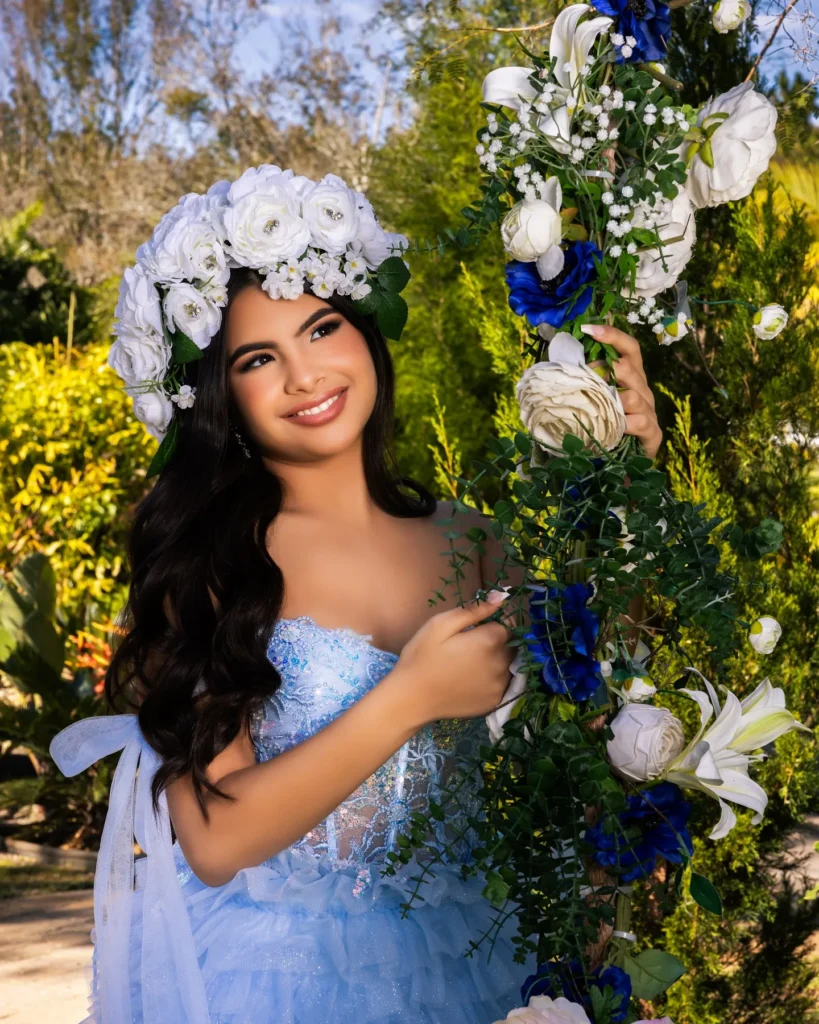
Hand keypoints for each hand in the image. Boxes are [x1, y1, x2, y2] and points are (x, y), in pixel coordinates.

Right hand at [391, 592, 514, 725]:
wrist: (411, 699)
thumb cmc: (422, 657)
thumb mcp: (441, 624)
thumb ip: (474, 610)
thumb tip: (502, 597)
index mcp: (490, 641)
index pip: (509, 624)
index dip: (495, 623)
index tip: (477, 627)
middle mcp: (502, 663)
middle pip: (511, 644)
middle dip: (497, 641)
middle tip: (470, 646)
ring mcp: (500, 685)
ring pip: (509, 664)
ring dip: (497, 660)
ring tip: (470, 664)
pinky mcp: (495, 701)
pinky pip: (503, 683)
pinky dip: (493, 678)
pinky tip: (472, 679)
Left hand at [580, 324, 662, 459]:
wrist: (620, 465)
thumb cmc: (602, 426)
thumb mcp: (592, 400)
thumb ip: (582, 381)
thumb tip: (557, 360)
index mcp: (630, 377)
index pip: (629, 348)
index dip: (612, 335)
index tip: (588, 329)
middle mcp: (642, 390)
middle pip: (630, 369)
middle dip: (608, 369)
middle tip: (587, 376)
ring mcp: (649, 411)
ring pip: (634, 396)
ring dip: (614, 399)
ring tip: (598, 406)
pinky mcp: (653, 434)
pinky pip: (642, 423)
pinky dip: (626, 424)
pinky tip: (616, 428)